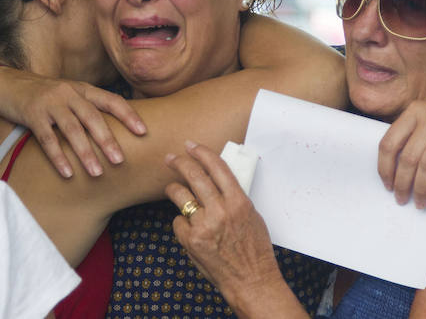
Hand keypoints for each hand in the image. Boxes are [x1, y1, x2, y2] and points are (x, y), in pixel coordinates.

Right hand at [0, 67, 145, 177]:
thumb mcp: (68, 95)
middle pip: (93, 117)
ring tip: (97, 172)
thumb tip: (114, 131)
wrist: (5, 84)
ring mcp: (50, 103)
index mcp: (82, 89)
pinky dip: (59, 157)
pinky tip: (68, 173)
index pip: (111, 100)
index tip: (143, 132)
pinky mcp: (32, 114)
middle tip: (120, 161)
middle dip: (108, 140)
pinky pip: (48, 138)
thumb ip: (87, 107)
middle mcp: (69, 93)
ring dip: (86, 152)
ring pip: (72, 129)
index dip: (128, 115)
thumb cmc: (43, 95)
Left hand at [164, 142, 303, 317]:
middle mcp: (221, 210)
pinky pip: (178, 221)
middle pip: (194, 175)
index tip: (191, 146)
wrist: (251, 280)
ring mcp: (204, 225)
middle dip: (179, 162)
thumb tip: (217, 180)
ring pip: (180, 195)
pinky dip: (181, 222)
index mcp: (239, 201)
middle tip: (171, 158)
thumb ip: (235, 197)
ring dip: (173, 189)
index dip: (201, 152)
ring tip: (172, 189)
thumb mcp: (252, 216)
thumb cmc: (255, 250)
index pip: (217, 166)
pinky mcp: (192, 240)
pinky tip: (189, 227)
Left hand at [379, 87, 425, 207]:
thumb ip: (411, 135)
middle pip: (408, 157)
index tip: (386, 185)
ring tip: (419, 202)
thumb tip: (393, 170)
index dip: (384, 168)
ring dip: (420, 188)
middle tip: (401, 199)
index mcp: (414, 111)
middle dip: (402, 183)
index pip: (389, 143)